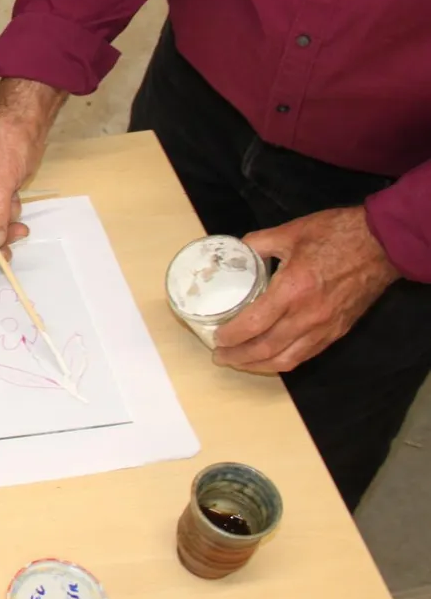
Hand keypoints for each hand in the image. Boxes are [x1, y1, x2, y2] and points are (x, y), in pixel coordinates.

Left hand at [213, 206, 398, 372]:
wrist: (383, 244)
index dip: (231, 336)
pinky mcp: (338, 331)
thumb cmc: (337, 234)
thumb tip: (235, 252)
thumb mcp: (290, 232)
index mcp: (293, 289)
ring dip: (259, 365)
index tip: (216, 337)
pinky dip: (284, 360)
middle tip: (220, 355)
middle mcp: (309, 315)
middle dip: (239, 357)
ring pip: (287, 359)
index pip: (254, 324)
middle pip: (267, 349)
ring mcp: (326, 327)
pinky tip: (270, 357)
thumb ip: (257, 243)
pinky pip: (306, 354)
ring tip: (239, 362)